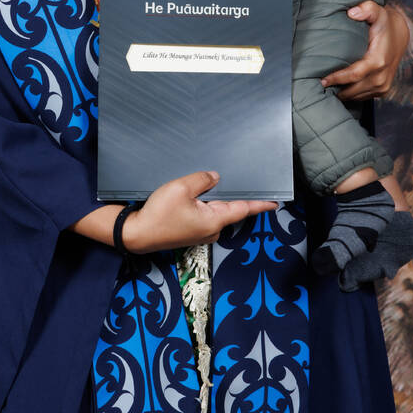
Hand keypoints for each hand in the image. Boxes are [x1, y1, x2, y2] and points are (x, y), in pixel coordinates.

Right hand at [123, 170, 277, 252]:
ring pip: (214, 212)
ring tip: (211, 183)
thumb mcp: (181, 188)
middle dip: (232, 195)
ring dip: (214, 200)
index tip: (275, 202)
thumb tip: (215, 178)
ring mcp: (201, 233)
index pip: (243, 209)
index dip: (260, 204)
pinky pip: (204, 216)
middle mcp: (211, 230)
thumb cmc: (159, 214)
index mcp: (214, 220)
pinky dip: (203, 205)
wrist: (137, 234)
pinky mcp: (190, 232)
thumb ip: (202, 180)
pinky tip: (196, 195)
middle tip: (238, 179)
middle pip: (229, 209)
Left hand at [321, 2, 408, 100]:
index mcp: (379, 60)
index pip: (354, 75)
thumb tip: (352, 13)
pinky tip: (340, 88)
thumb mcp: (377, 11)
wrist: (399, 35)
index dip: (337, 79)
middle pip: (354, 89)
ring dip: (342, 94)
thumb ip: (366, 8)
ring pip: (357, 96)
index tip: (322, 80)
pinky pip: (363, 97)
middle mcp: (382, 76)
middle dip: (336, 89)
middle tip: (319, 86)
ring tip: (327, 89)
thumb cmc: (383, 23)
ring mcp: (383, 86)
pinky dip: (351, 94)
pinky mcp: (383, 90)